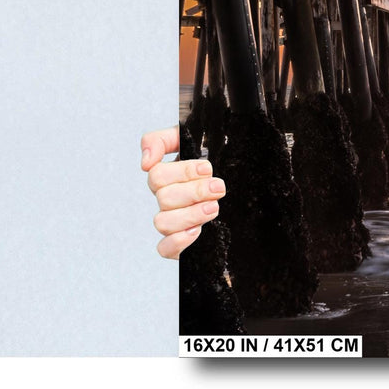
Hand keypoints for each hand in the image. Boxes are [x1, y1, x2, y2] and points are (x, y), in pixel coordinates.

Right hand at [141, 126, 225, 259]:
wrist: (242, 189)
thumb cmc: (216, 162)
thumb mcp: (194, 140)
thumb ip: (163, 140)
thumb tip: (146, 161)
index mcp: (167, 176)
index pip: (157, 174)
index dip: (183, 172)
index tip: (207, 169)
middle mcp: (167, 199)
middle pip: (163, 197)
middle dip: (195, 191)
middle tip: (217, 187)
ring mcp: (172, 221)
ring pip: (162, 222)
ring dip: (190, 214)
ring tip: (214, 207)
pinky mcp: (179, 243)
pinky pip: (164, 249)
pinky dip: (178, 241)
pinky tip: (197, 231)